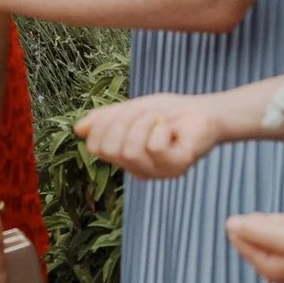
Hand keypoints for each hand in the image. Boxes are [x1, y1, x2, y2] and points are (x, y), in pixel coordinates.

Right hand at [75, 91, 225, 179]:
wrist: (205, 111)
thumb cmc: (168, 112)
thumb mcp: (129, 111)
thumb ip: (104, 120)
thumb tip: (78, 129)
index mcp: (125, 159)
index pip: (95, 147)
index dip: (103, 125)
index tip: (123, 112)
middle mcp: (140, 170)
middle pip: (110, 149)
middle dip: (123, 121)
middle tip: (144, 114)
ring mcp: (158, 171)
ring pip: (130, 150)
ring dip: (143, 123)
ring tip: (159, 120)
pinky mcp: (177, 166)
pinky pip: (154, 147)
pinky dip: (161, 128)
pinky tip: (172, 129)